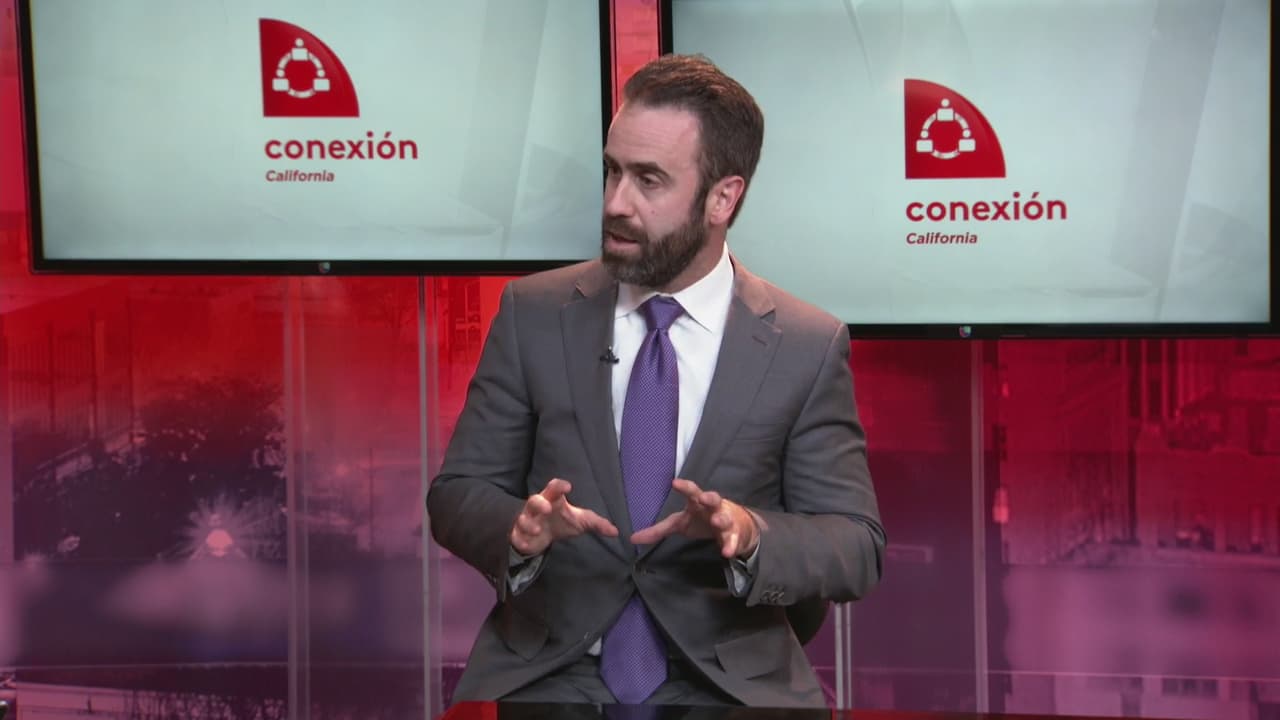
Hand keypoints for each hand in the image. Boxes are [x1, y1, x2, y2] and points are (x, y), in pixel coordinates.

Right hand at [510, 478, 618, 555]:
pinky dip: (520, 539)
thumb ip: (597, 524)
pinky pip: (517, 536)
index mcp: (553, 499)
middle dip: (539, 503)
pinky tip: (525, 544)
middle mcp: (539, 508)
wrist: (542, 535)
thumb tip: (615, 532)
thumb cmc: (562, 522)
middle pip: (535, 500)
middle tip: (547, 508)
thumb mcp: (580, 521)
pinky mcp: (520, 534)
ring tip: (536, 529)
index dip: (559, 486)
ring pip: (524, 519)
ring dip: (528, 523)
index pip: (554, 488)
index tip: (567, 486)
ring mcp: (528, 521)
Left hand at [630, 479, 759, 557]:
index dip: (684, 487)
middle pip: (713, 499)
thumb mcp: (679, 524)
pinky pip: (733, 540)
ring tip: (717, 523)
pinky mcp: (734, 535)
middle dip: (709, 497)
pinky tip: (727, 552)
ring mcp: (726, 520)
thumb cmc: (702, 521)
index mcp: (698, 503)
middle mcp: (713, 508)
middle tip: (704, 497)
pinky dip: (730, 545)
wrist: (734, 527)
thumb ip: (658, 530)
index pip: (692, 491)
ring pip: (725, 518)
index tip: (674, 483)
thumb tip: (632, 538)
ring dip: (721, 520)